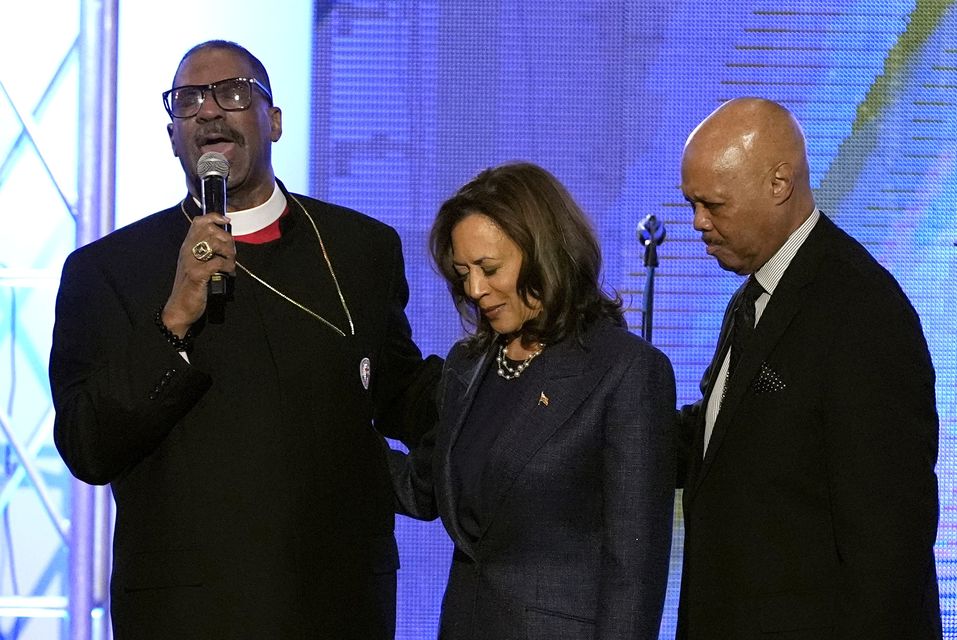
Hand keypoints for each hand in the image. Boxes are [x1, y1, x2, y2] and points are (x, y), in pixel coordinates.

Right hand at [162, 214, 235, 336]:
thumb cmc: (191, 286)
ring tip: (230, 264)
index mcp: (187, 246)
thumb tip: (225, 239)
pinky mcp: (197, 274)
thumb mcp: (196, 264)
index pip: (198, 222)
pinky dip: (228, 267)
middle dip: (227, 239)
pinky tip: (228, 273)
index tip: (226, 221)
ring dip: (229, 253)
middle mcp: (187, 250)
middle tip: (231, 253)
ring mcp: (191, 262)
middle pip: (211, 230)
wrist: (180, 308)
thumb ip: (205, 251)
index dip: (214, 217)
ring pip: (216, 244)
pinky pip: (218, 262)